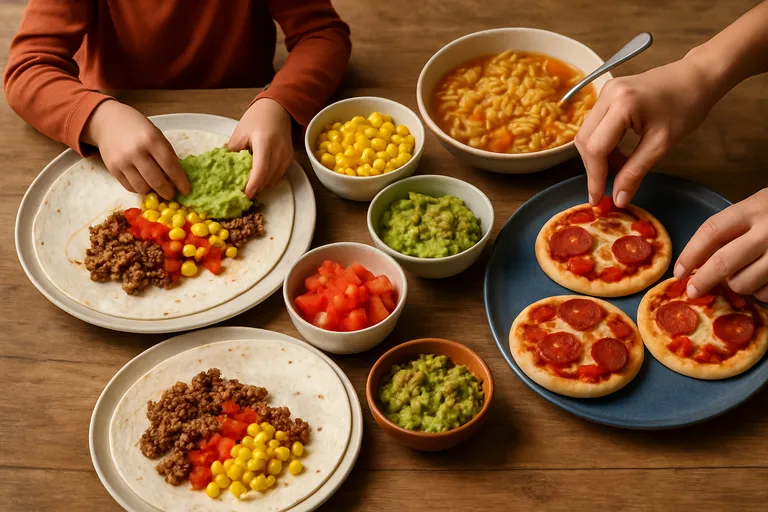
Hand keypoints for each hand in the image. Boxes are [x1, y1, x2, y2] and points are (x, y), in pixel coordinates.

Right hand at [82, 100, 188, 198]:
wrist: (108, 121)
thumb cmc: (138, 128)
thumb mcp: (157, 134)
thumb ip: (167, 153)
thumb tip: (178, 176)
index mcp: (152, 140)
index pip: (170, 166)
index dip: (180, 181)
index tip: (186, 190)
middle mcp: (136, 151)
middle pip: (156, 180)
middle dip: (167, 191)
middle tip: (171, 194)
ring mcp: (123, 161)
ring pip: (142, 188)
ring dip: (152, 191)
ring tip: (156, 188)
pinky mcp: (112, 168)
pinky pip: (129, 187)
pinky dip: (139, 189)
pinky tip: (144, 184)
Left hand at [228, 98, 293, 197]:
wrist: (277, 109)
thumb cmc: (256, 119)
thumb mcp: (240, 133)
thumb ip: (232, 152)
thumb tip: (222, 170)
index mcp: (264, 142)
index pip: (260, 170)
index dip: (252, 185)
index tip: (244, 195)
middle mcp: (279, 151)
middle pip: (268, 178)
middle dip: (255, 188)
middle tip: (241, 194)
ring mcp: (286, 156)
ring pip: (274, 180)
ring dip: (262, 186)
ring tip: (248, 188)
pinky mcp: (290, 159)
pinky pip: (279, 176)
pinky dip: (268, 180)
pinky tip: (259, 180)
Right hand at [574, 56, 719, 206]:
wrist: (697, 76)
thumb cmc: (687, 107)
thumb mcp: (662, 144)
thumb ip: (636, 172)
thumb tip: (618, 199)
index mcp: (622, 105)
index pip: (597, 148)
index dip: (595, 177)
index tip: (596, 200)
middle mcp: (607, 95)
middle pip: (585, 140)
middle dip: (593, 168)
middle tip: (608, 187)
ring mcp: (605, 91)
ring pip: (587, 133)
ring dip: (597, 156)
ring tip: (619, 169)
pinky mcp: (607, 93)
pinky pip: (595, 125)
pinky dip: (602, 144)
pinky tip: (619, 153)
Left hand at [676, 189, 767, 301]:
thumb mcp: (758, 207)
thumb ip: (732, 229)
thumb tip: (697, 263)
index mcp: (753, 209)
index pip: (711, 232)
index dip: (690, 254)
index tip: (678, 271)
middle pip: (724, 262)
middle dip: (704, 280)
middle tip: (693, 291)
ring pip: (744, 283)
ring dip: (736, 285)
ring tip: (743, 275)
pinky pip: (765, 293)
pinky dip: (759, 292)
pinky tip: (763, 280)